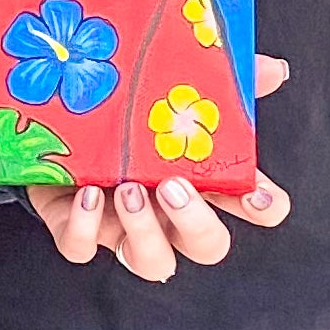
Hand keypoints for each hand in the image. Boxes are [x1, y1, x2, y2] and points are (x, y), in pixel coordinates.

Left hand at [26, 54, 290, 281]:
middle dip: (197, 223)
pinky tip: (86, 195)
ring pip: (152, 261)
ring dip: (144, 231)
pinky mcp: (77, 229)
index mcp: (199, 179)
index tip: (255, 193)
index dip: (262, 207)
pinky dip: (85, 228)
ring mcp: (123, 227)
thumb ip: (224, 79)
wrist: (55, 119)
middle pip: (206, 246)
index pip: (251, 205)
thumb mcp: (171, 90)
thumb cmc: (124, 115)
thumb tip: (274, 68)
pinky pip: (82, 248)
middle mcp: (167, 214)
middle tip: (174, 186)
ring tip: (128, 190)